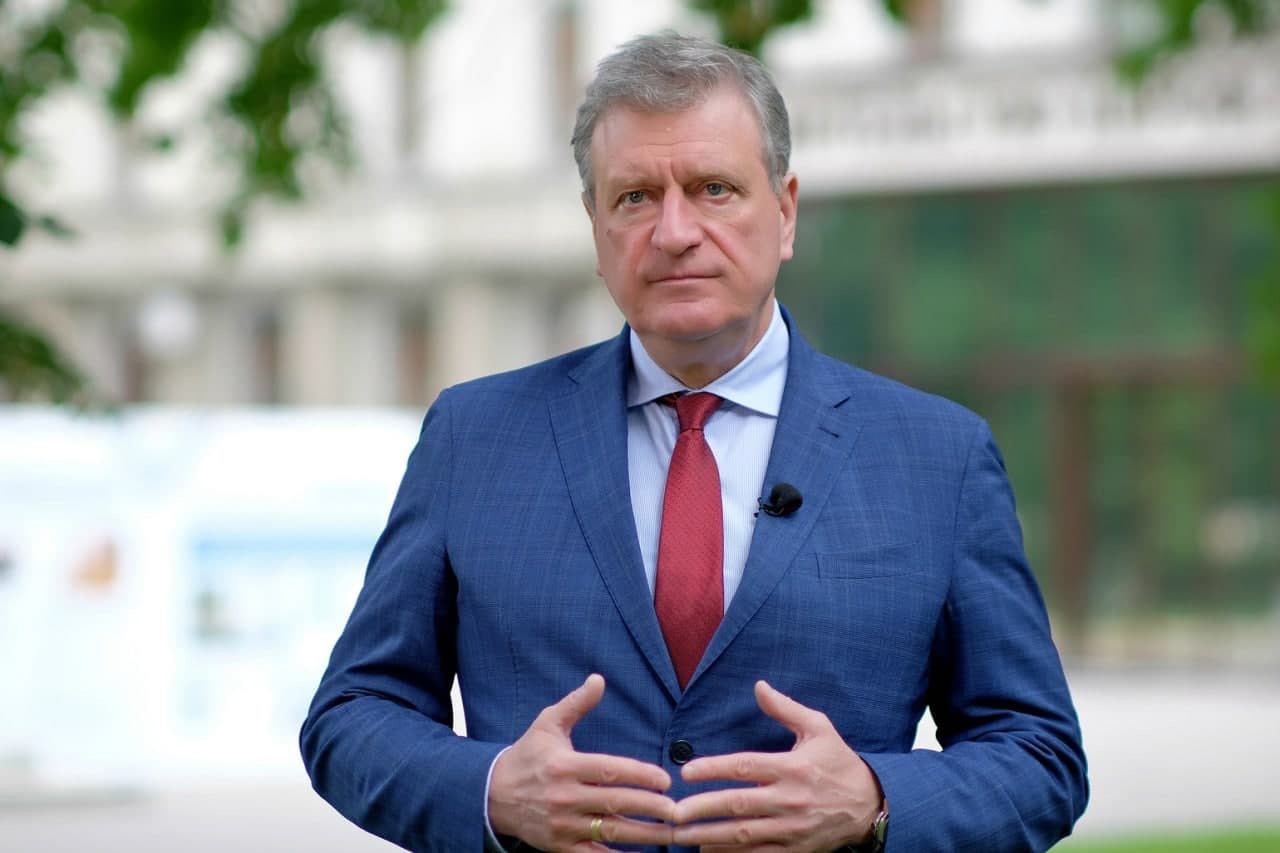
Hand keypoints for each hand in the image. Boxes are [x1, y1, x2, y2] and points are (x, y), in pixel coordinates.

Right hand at [488, 674, 675, 850]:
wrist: (491, 795)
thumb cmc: (527, 755)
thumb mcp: (547, 724)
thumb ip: (576, 703)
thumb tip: (599, 679)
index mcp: (565, 766)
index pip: (609, 770)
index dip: (640, 775)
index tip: (665, 779)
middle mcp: (564, 796)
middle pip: (615, 802)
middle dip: (650, 807)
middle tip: (677, 809)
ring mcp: (562, 825)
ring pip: (610, 831)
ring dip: (644, 834)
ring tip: (670, 832)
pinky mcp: (559, 847)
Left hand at [671, 680, 882, 851]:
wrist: (871, 805)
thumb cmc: (839, 762)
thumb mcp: (819, 728)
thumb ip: (786, 708)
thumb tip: (759, 686)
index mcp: (792, 767)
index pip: (745, 767)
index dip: (713, 769)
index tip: (686, 772)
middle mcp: (790, 799)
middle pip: (739, 805)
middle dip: (703, 808)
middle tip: (673, 811)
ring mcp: (792, 828)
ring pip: (744, 834)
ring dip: (709, 836)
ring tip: (681, 835)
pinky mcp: (795, 849)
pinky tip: (708, 852)